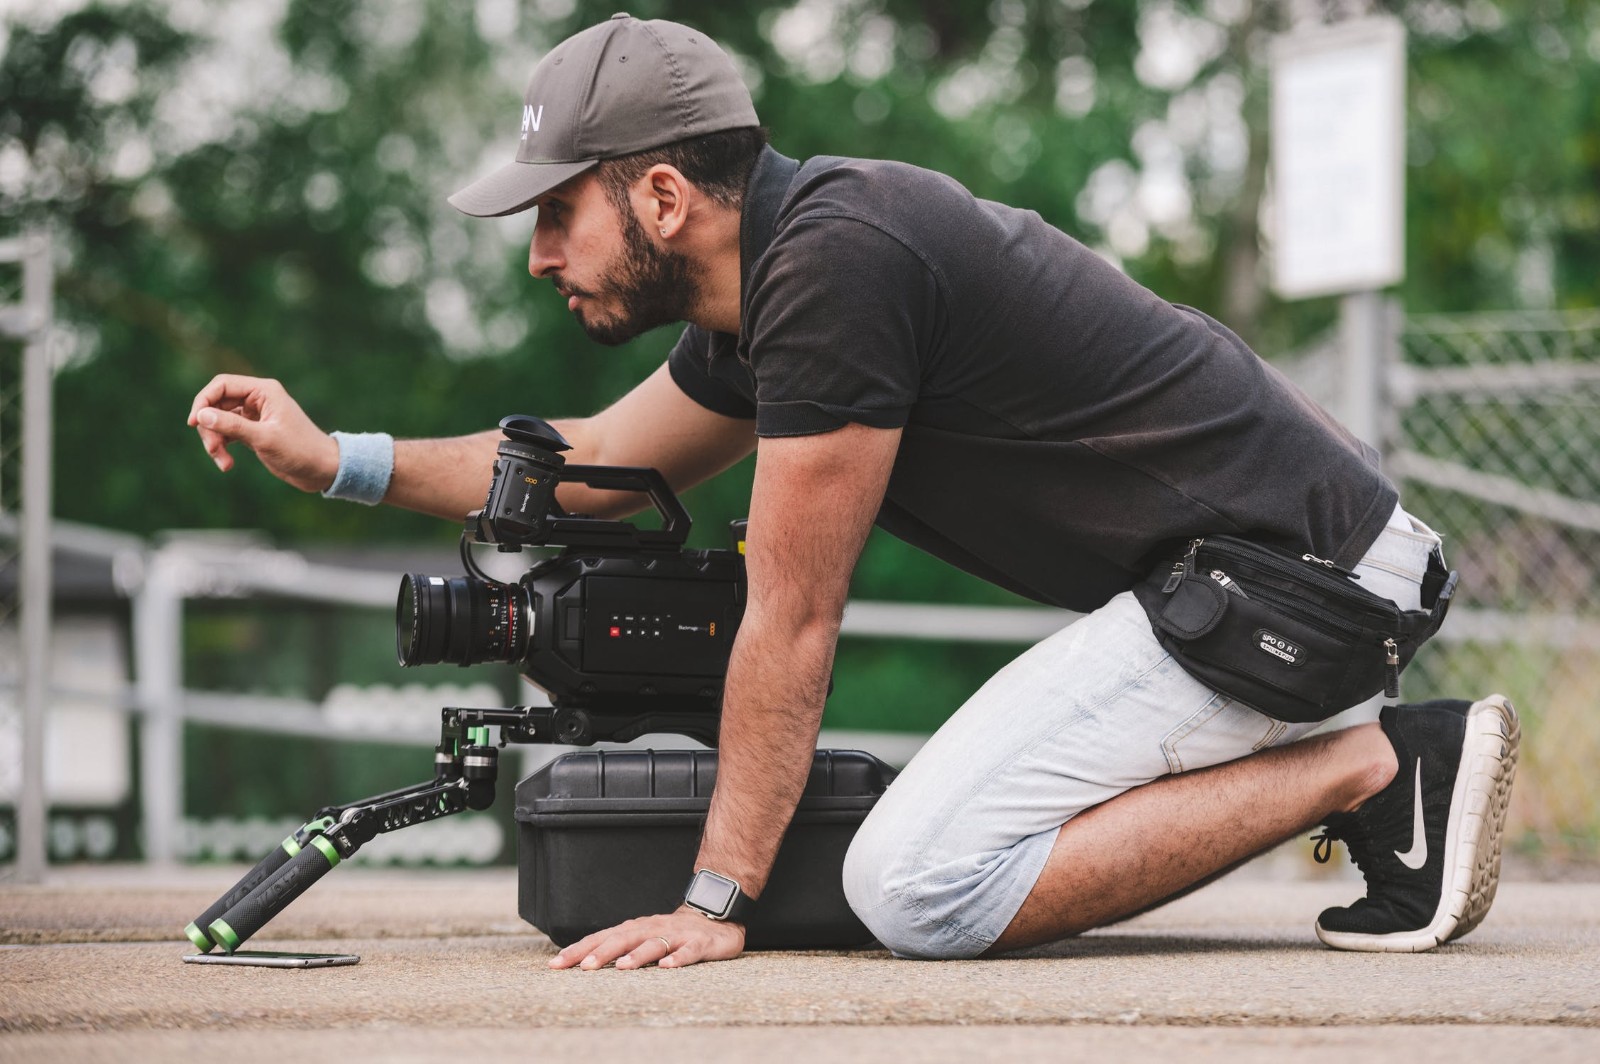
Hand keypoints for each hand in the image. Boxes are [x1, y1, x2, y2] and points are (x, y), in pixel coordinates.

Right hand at [187, 374, 340, 492]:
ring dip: (215, 441)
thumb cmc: (300, 450)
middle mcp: (258, 399)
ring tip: (224, 464)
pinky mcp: (253, 431)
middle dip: (210, 428)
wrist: (323, 469)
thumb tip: (201, 414)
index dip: (203, 401)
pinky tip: (227, 464)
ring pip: (219, 421)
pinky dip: (222, 447)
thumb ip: (232, 425)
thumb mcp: (264, 438)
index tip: (194, 422)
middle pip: (216, 404)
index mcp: (264, 391)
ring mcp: (255, 415)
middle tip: (213, 450)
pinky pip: (227, 433)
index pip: (222, 385)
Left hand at [547, 907, 744, 970]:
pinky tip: (667, 968)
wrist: (716, 916)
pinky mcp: (699, 943)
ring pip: (655, 944)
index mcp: (636, 928)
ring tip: (623, 967)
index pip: (603, 937)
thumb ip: (619, 946)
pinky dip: (678, 959)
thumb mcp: (643, 936)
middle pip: (624, 938)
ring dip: (638, 955)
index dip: (580, 949)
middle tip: (584, 966)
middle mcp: (653, 928)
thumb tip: (582, 960)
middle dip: (603, 952)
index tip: (556, 964)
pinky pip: (688, 952)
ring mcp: (677, 935)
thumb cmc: (673, 932)